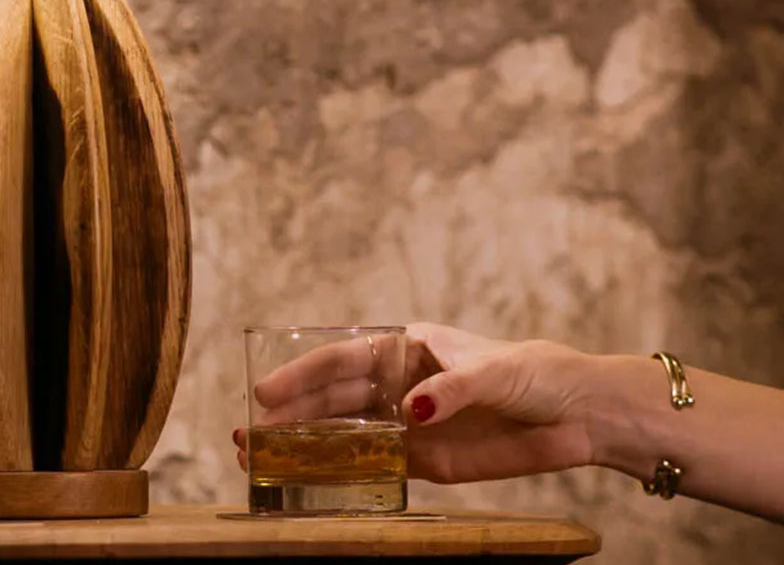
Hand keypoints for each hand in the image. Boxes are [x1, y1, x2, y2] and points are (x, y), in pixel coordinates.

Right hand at [234, 323, 595, 484]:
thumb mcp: (494, 371)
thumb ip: (450, 389)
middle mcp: (396, 382)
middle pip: (332, 398)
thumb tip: (409, 411)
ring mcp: (406, 422)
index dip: (302, 374)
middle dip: (290, 412)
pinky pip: (372, 465)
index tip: (266, 390)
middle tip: (248, 433)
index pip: (343, 359)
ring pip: (343, 431)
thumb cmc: (533, 372)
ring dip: (303, 443)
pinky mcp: (424, 460)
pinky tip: (308, 479)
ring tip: (261, 457)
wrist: (576, 415)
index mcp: (405, 347)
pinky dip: (339, 471)